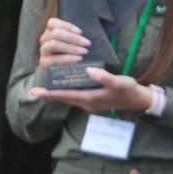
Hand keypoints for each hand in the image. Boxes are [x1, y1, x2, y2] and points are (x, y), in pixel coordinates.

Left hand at [28, 65, 152, 112]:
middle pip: (64, 98)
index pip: (65, 95)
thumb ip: (103, 76)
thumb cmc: (128, 90)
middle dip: (49, 95)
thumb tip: (89, 70)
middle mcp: (87, 103)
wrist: (138, 100)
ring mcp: (90, 103)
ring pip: (69, 98)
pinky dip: (67, 93)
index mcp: (90, 98)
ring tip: (45, 89)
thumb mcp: (118, 82)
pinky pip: (75, 97)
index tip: (36, 92)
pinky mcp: (93, 100)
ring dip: (57, 94)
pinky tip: (64, 87)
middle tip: (34, 91)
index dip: (50, 93)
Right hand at [37, 18, 89, 68]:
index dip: (67, 26)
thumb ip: (76, 36)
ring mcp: (43, 50)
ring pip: (53, 44)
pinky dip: (67, 58)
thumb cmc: (72, 51)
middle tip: (87, 44)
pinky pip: (53, 59)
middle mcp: (44, 39)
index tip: (81, 32)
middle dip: (73, 38)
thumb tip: (89, 35)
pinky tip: (78, 59)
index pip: (52, 23)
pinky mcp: (43, 62)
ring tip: (84, 52)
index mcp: (50, 30)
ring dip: (71, 48)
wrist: (62, 69)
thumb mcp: (74, 41)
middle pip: (55, 33)